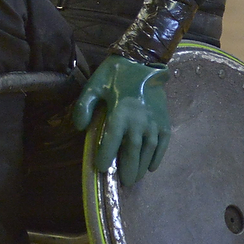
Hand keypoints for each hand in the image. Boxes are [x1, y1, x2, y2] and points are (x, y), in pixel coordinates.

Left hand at [72, 55, 171, 186]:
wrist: (144, 61)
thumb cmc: (114, 75)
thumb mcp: (92, 86)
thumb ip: (83, 107)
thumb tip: (79, 127)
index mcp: (120, 114)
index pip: (112, 141)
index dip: (106, 157)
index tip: (100, 168)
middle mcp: (139, 122)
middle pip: (133, 151)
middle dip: (127, 168)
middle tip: (123, 182)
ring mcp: (154, 122)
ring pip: (148, 150)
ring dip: (141, 166)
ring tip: (134, 178)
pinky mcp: (164, 121)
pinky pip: (162, 143)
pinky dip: (158, 156)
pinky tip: (151, 167)